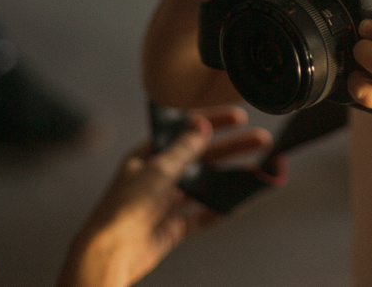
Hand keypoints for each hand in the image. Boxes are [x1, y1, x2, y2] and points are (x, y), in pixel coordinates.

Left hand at [58, 106, 270, 286]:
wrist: (111, 253)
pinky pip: (202, 214)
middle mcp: (158, 176)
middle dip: (231, 148)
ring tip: (256, 170)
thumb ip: (182, 149)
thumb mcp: (157, 170)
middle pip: (202, 158)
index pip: (185, 133)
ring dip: (230, 177)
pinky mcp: (173, 227)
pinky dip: (220, 208)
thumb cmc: (125, 208)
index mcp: (149, 156)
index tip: (238, 117)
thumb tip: (200, 126)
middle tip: (260, 140)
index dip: (212, 123)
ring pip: (206, 185)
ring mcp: (167, 202)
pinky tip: (239, 201)